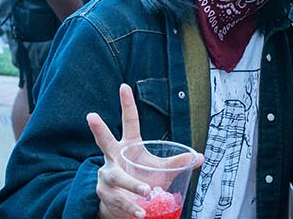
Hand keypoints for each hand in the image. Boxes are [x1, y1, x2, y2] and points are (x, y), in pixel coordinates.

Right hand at [88, 84, 202, 218]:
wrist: (122, 205)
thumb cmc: (141, 179)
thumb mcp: (160, 170)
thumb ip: (177, 163)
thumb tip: (201, 157)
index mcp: (128, 146)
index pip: (129, 123)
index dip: (127, 104)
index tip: (124, 86)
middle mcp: (112, 158)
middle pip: (104, 141)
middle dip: (98, 129)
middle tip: (92, 115)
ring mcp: (106, 176)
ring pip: (117, 178)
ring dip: (132, 186)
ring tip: (146, 193)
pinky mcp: (104, 194)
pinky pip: (118, 200)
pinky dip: (130, 206)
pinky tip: (140, 213)